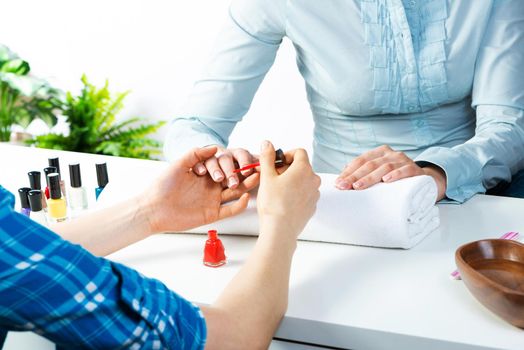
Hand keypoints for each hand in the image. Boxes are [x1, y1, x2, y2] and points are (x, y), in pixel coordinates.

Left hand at [143, 146, 259, 233]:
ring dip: (246, 186)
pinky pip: (230, 210)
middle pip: (233, 179)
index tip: (248, 156)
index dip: (237, 162)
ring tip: (257, 178)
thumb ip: (196, 154)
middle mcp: (210, 187)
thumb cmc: (162, 186)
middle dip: (246, 173)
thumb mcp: (179, 164)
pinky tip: (246, 198)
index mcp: (205, 174)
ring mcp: (212, 201)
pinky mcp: (212, 214)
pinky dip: (239, 205)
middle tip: (258, 167)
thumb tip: (215, 146)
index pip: (225, 167)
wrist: (152, 208)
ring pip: (234, 193)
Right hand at [257, 141, 320, 239]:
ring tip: (278, 190)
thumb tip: (267, 144)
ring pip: (304, 180)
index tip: (277, 162)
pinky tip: (284, 200)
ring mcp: (314, 194)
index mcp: (303, 169)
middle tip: (274, 176)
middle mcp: (313, 180)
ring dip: (293, 180)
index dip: (287, 154)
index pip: (299, 152)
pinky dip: (296, 193)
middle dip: (288, 168)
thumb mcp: (267, 177)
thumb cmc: (273, 203)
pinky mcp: (312, 206)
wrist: (280, 229)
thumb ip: (267, 157)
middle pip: (302, 166)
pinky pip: (305, 193)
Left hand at [335, 145, 446, 199]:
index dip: (348, 171)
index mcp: (379, 153)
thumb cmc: (396, 179)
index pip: (360, 160)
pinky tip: (387, 180)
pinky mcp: (415, 169)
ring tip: (359, 186)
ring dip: (370, 177)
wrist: (425, 181)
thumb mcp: (379, 175)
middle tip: (344, 187)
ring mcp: (403, 160)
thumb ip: (364, 174)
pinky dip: (396, 174)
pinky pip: (405, 170)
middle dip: (355, 176)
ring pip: (384, 167)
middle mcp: (390, 154)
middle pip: (369, 164)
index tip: (338, 183)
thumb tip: (341, 181)